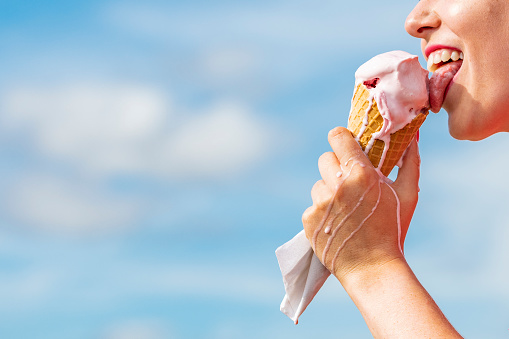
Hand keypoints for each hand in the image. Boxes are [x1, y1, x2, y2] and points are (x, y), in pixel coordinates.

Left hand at [302, 126, 420, 282]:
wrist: (373, 268)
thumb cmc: (393, 230)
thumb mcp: (408, 195)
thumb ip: (410, 161)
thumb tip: (412, 138)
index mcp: (360, 173)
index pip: (337, 136)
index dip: (341, 138)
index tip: (345, 145)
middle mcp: (337, 185)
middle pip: (325, 159)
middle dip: (336, 167)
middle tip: (349, 184)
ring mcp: (320, 203)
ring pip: (318, 184)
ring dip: (329, 192)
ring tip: (346, 210)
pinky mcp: (309, 219)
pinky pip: (312, 205)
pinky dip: (321, 212)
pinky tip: (337, 224)